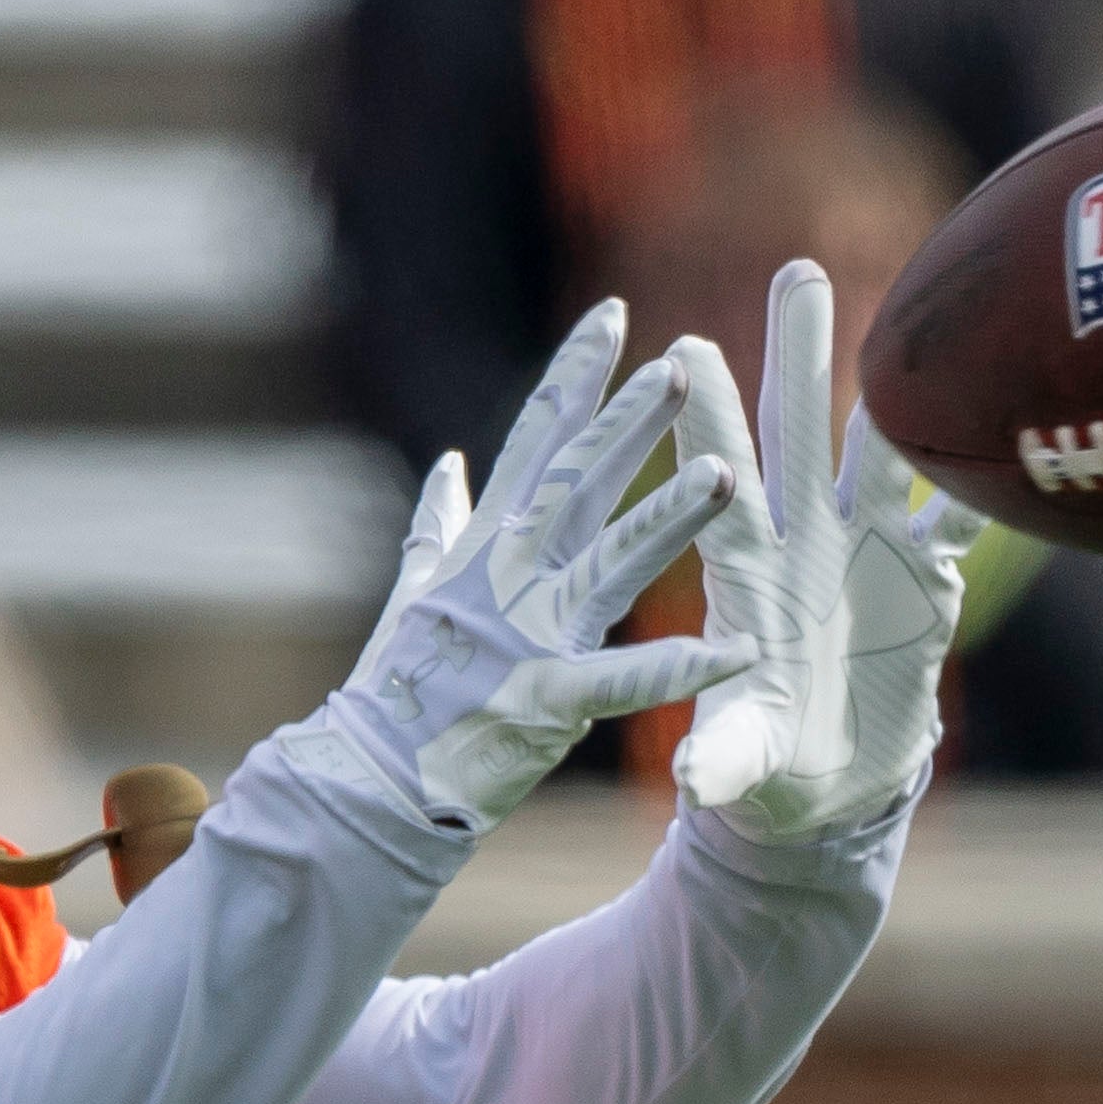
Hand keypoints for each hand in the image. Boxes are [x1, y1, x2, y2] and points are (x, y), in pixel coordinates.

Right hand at [303, 301, 751, 837]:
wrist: (364, 785)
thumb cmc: (393, 699)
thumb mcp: (413, 597)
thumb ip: (437, 527)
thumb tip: (449, 464)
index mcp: (481, 549)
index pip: (535, 442)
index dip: (575, 378)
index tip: (612, 318)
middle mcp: (506, 579)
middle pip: (576, 484)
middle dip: (628, 422)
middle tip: (682, 364)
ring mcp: (527, 638)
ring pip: (610, 562)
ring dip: (670, 520)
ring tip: (727, 477)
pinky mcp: (546, 702)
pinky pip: (625, 683)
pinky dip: (680, 670)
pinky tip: (737, 651)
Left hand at [670, 260, 990, 847]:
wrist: (827, 787)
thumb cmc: (763, 767)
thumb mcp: (740, 766)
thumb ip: (725, 759)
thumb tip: (694, 783)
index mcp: (744, 575)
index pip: (718, 486)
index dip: (707, 423)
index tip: (686, 351)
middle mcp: (804, 542)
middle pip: (799, 433)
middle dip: (800, 353)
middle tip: (799, 269)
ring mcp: (868, 551)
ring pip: (881, 449)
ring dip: (893, 386)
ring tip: (906, 302)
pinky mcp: (926, 580)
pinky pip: (959, 516)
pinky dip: (980, 475)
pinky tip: (1006, 415)